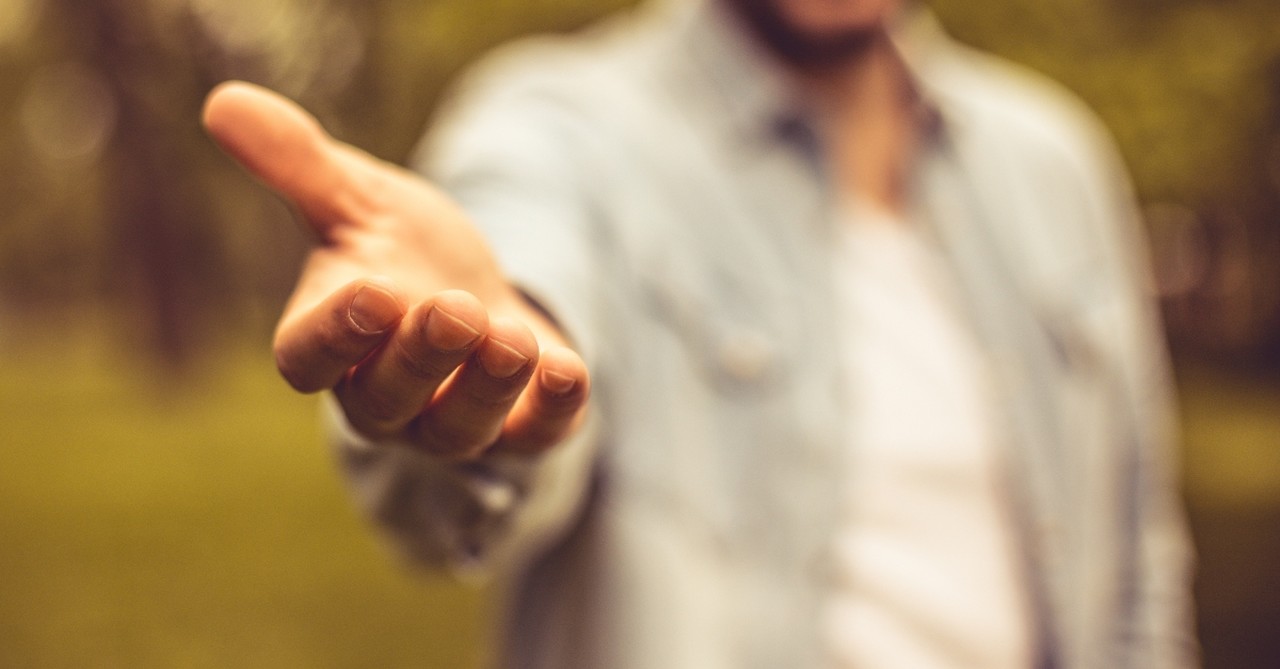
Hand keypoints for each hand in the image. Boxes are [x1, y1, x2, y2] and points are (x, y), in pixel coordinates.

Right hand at [202, 81, 588, 458]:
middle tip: (454, 308)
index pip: (308, 358)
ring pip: (456, 430)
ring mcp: (449, 422)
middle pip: (386, 400)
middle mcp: (382, 398)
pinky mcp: (518, 430)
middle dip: (421, 356)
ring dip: (484, 387)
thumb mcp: (357, 199)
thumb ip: (298, 164)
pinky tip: (568, 369)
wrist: (477, 290)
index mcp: (328, 344)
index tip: (370, 292)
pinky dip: (550, 411)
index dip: (334, 335)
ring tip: (509, 337)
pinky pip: (532, 438)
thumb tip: (224, 102)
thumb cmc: (399, 252)